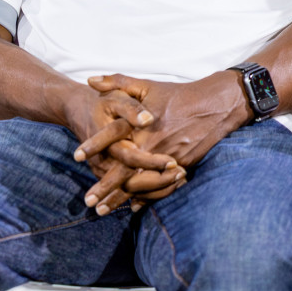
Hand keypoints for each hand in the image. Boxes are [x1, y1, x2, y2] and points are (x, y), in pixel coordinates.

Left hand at [76, 72, 248, 209]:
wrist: (215, 105)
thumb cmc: (177, 94)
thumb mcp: (146, 85)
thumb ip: (117, 82)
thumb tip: (89, 80)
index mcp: (142, 126)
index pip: (112, 139)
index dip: (93, 147)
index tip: (76, 157)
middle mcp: (153, 146)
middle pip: (124, 172)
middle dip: (104, 188)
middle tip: (87, 202)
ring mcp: (168, 159)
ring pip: (141, 185)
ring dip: (121, 200)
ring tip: (103, 210)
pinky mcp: (182, 167)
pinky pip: (161, 187)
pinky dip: (146, 198)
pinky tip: (133, 206)